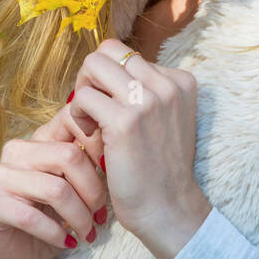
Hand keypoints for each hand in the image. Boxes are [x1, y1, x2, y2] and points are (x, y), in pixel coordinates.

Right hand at [0, 101, 107, 258]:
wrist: (14, 252)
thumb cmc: (50, 215)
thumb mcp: (71, 185)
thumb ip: (85, 165)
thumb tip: (117, 152)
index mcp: (38, 138)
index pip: (70, 119)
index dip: (98, 143)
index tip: (112, 172)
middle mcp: (17, 150)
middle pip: (69, 156)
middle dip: (93, 191)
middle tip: (100, 214)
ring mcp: (1, 175)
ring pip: (56, 189)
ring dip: (78, 217)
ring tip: (88, 232)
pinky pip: (33, 217)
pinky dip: (57, 233)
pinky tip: (68, 241)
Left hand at [67, 38, 210, 258]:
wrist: (168, 209)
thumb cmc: (159, 168)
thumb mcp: (165, 118)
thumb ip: (145, 91)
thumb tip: (105, 68)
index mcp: (181, 80)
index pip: (128, 54)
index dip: (110, 78)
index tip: (110, 106)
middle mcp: (168, 84)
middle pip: (110, 50)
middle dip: (91, 76)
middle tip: (91, 106)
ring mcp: (148, 101)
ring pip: (94, 65)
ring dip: (83, 92)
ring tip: (89, 121)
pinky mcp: (126, 121)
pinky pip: (84, 97)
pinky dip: (77, 114)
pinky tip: (87, 135)